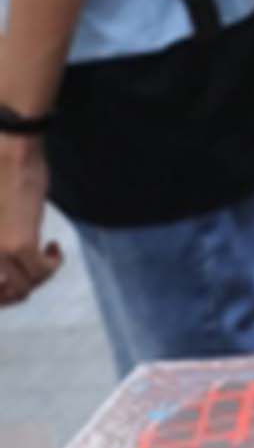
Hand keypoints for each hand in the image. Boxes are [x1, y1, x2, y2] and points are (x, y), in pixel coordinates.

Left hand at [0, 138, 63, 307]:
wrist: (9, 152)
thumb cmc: (0, 174)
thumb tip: (12, 252)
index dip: (3, 294)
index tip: (13, 280)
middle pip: (2, 296)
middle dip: (16, 294)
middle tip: (29, 276)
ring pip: (22, 289)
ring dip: (39, 278)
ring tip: (46, 258)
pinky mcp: (18, 244)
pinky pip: (41, 272)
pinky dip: (53, 264)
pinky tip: (54, 247)